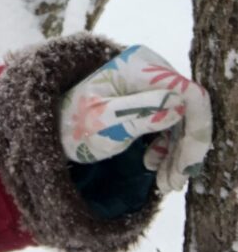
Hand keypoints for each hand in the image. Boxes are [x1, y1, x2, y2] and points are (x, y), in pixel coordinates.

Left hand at [59, 44, 211, 193]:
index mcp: (138, 67)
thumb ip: (141, 112)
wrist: (54, 126)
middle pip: (188, 108)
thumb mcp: (105, 123)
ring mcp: (149, 84)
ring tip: (164, 183)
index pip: (187, 93)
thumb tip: (181, 105)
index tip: (187, 166)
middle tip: (172, 184)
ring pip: (182, 119)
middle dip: (186, 148)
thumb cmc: (73, 124)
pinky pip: (171, 123)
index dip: (196, 129)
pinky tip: (156, 167)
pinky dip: (169, 149)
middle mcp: (148, 69)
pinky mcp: (148, 99)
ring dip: (178, 153)